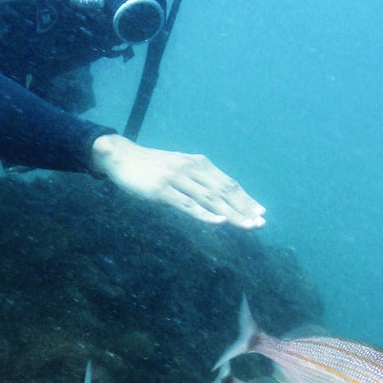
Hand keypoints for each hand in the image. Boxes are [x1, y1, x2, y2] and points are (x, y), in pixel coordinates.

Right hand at [90, 134, 264, 228]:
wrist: (122, 157)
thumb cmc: (151, 167)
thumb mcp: (179, 169)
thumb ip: (197, 181)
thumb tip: (216, 198)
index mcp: (199, 164)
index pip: (228, 183)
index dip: (246, 198)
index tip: (261, 212)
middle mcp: (192, 169)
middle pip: (224, 191)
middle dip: (244, 208)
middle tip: (260, 223)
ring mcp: (178, 179)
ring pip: (210, 199)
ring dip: (231, 214)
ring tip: (248, 225)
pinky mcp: (163, 190)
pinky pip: (187, 204)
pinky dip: (205, 213)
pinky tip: (218, 221)